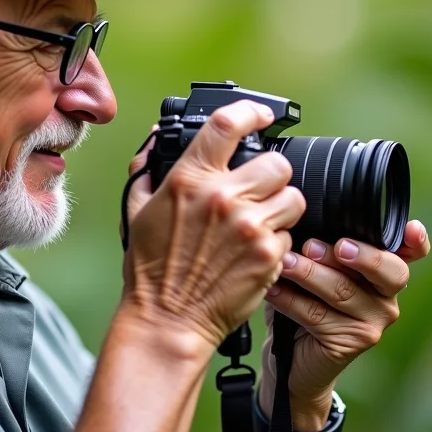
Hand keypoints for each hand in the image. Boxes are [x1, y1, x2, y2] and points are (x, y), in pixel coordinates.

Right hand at [118, 101, 306, 354]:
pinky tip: (254, 253)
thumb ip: (147, 169)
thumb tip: (154, 138)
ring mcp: (250, 227)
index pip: (227, 123)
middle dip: (271, 175)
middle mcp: (223, 198)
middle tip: (259, 190)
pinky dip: (278, 243)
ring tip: (260, 223)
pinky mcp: (269, 256)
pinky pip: (291, 235)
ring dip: (281, 208)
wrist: (168, 320)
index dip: (251, 111)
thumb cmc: (151, 270)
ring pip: (293, 197)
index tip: (261, 115)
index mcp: (190, 180)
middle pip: (276, 162)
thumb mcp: (138, 212)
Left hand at [258, 221, 430, 429]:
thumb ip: (323, 247)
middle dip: (358, 254)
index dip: (416, 241)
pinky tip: (274, 290)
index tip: (412, 229)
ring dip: (309, 273)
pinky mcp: (352, 342)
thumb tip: (303, 222)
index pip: (412, 253)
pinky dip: (291, 300)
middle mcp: (387, 296)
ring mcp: (374, 322)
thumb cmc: (305, 303)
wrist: (294, 360)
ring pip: (344, 291)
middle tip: (318, 245)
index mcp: (383, 270)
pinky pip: (318, 315)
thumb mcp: (317, 270)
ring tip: (284, 262)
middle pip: (388, 270)